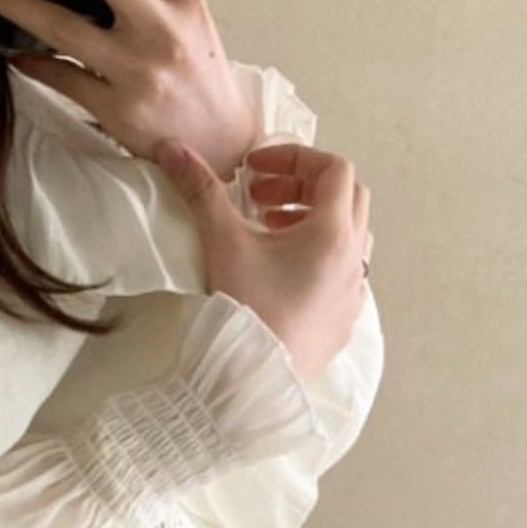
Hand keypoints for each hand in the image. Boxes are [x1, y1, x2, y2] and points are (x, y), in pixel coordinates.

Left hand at [0, 0, 256, 180]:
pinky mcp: (115, 110)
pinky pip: (59, 77)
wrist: (216, 155)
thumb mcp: (190, 27)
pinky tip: (5, 46)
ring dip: (10, 0)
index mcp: (187, 3)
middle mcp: (163, 32)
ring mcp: (136, 73)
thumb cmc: (197, 83)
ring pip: (63, 28)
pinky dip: (29, 60)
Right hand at [153, 138, 373, 382]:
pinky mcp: (343, 321)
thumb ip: (201, 191)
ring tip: (268, 232)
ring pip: (349, 236)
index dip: (294, 158)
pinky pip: (343, 275)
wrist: (252, 379)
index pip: (333, 169)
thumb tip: (172, 149)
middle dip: (303, 188)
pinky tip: (281, 274)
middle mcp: (354, 259)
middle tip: (260, 199)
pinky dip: (317, 259)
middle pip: (347, 198)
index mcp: (333, 233)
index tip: (254, 170)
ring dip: (312, 222)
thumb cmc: (246, 308)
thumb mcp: (222, 242)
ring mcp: (353, 293)